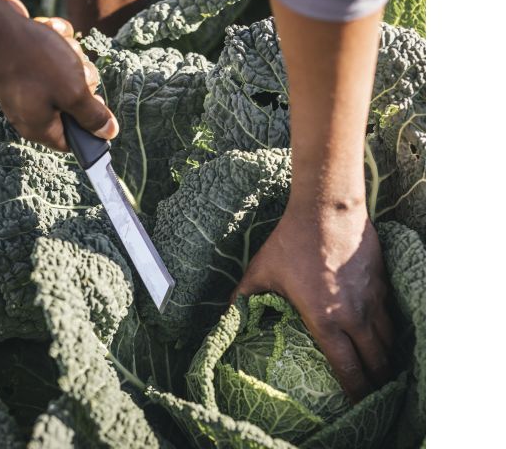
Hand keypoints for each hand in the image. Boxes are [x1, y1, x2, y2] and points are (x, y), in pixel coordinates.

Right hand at [0, 0, 117, 150]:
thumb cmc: (34, 62)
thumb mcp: (73, 92)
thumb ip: (92, 116)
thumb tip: (109, 133)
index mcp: (40, 127)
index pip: (73, 140)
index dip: (91, 125)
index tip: (97, 103)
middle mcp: (31, 112)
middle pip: (73, 106)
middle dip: (82, 82)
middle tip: (76, 68)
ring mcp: (25, 88)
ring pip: (66, 77)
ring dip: (71, 57)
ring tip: (59, 45)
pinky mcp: (23, 66)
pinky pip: (51, 57)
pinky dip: (55, 42)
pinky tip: (48, 31)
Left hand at [232, 205, 393, 401]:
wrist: (327, 210)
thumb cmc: (291, 242)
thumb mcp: (260, 272)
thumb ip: (242, 298)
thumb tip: (226, 316)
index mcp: (326, 321)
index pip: (348, 369)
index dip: (355, 393)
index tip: (356, 406)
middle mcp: (355, 317)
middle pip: (377, 363)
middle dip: (376, 384)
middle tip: (373, 396)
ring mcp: (373, 300)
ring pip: (389, 342)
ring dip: (387, 361)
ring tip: (383, 373)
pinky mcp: (383, 284)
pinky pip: (391, 317)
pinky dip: (390, 334)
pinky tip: (385, 338)